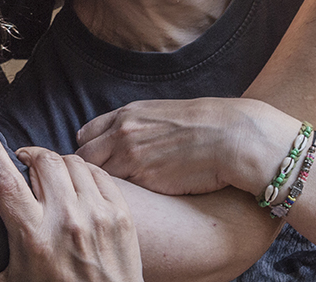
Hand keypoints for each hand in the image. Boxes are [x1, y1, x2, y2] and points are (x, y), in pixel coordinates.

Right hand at [0, 130, 142, 281]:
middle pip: (43, 162)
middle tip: (22, 161)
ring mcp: (97, 215)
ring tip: (48, 173)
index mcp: (33, 237)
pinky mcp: (120, 215)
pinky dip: (84, 172)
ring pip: (72, 163)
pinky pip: (99, 174)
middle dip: (28, 154)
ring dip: (56, 162)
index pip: (6, 181)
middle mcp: (66, 221)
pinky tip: (75, 182)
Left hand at [76, 98, 287, 195]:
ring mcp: (130, 159)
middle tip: (102, 183)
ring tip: (117, 195)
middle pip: (83, 159)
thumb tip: (124, 140)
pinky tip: (135, 201)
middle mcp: (122, 134)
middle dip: (89, 171)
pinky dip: (123, 199)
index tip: (97, 161)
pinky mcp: (145, 182)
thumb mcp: (162, 113)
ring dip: (103, 187)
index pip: (85, 135)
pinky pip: (121, 194)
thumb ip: (137, 125)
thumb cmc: (205, 125)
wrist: (231, 137)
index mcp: (127, 115)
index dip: (89, 150)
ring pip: (97, 179)